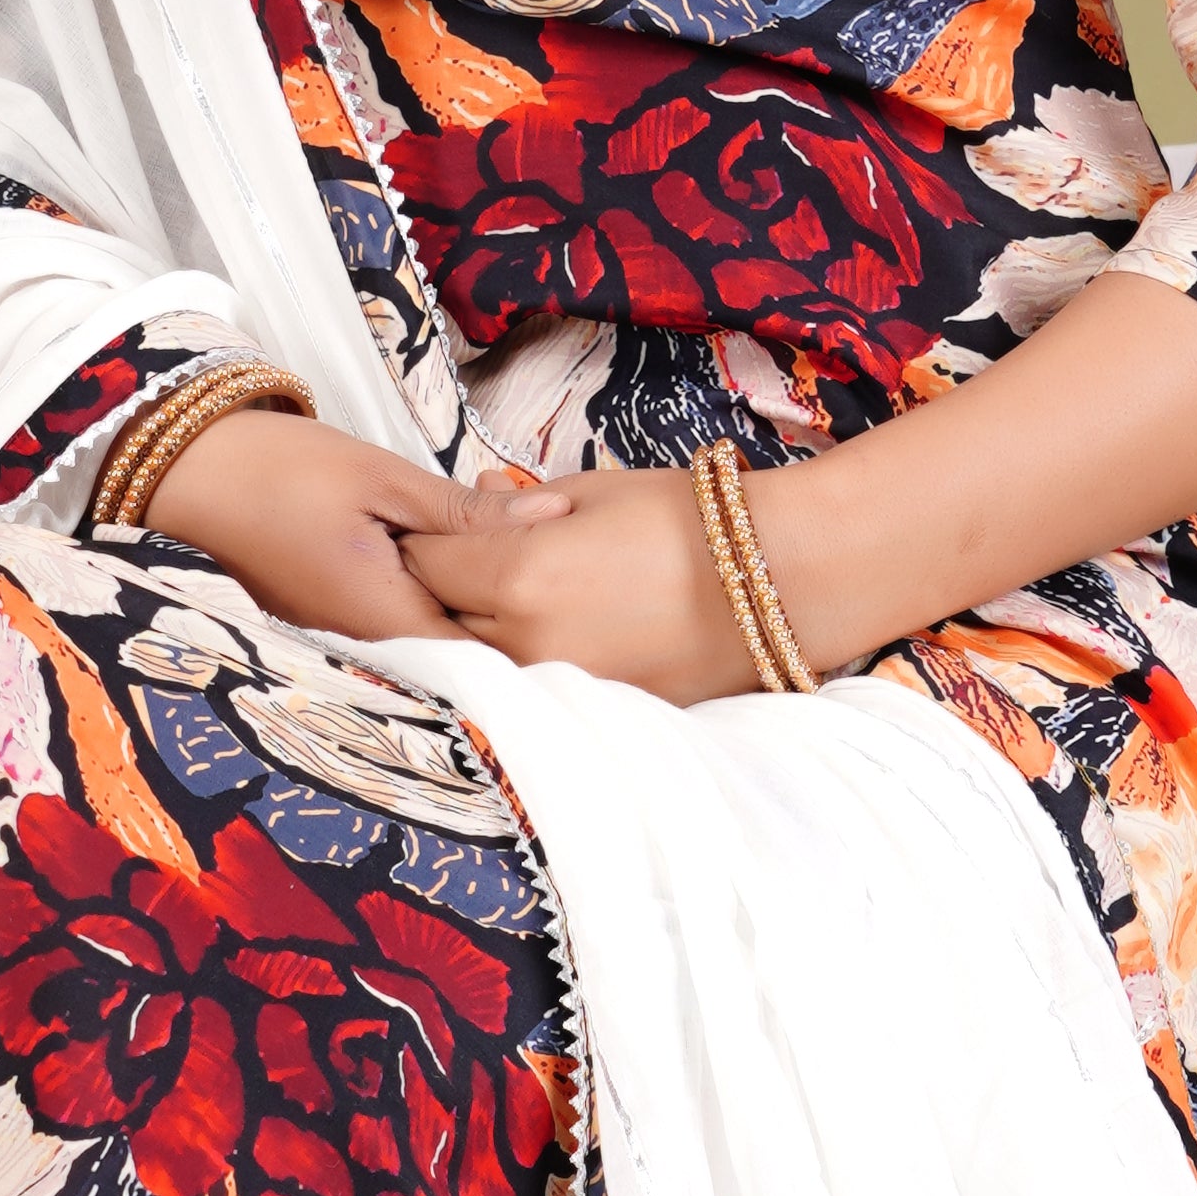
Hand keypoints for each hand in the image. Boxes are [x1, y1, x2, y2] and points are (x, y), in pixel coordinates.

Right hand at [145, 413, 566, 642]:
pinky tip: (455, 560)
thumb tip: (554, 518)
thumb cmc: (277, 468)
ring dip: (472, 604)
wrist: (182, 471)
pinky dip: (432, 595)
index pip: (483, 656)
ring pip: (430, 635)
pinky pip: (398, 621)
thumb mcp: (383, 477)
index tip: (575, 593)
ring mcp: (343, 638)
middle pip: (460, 652)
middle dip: (509, 616)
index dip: (534, 629)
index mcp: (384, 618)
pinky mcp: (329, 618)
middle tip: (554, 565)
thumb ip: (469, 511)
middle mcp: (365, 646)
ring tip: (516, 563)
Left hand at [404, 462, 761, 702]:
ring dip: (474, 629)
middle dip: (440, 587)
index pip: (424, 562)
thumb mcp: (591, 490)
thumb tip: (472, 493)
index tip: (424, 528)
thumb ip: (515, 503)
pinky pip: (530, 682)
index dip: (419, 541)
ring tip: (499, 595)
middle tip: (454, 560)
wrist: (777, 578)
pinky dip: (523, 657)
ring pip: (478, 658)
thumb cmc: (685, 518)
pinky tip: (546, 627)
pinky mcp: (592, 706)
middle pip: (440, 616)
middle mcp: (525, 638)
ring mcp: (558, 682)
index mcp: (518, 574)